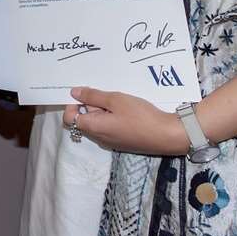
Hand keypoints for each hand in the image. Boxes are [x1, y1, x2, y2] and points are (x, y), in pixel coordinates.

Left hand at [62, 87, 188, 155]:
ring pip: (97, 123)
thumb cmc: (140, 116)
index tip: (85, 93)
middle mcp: (99, 138)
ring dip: (102, 111)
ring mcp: (111, 142)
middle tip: (106, 95)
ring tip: (118, 101)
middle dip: (89, 106)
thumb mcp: (115, 100)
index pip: (69, 118)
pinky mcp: (122, 142)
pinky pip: (109, 128)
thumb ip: (93, 96)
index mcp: (93, 128)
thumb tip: (73, 93)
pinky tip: (125, 109)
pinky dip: (111, 118)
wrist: (167, 135)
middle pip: (83, 120)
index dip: (72, 104)